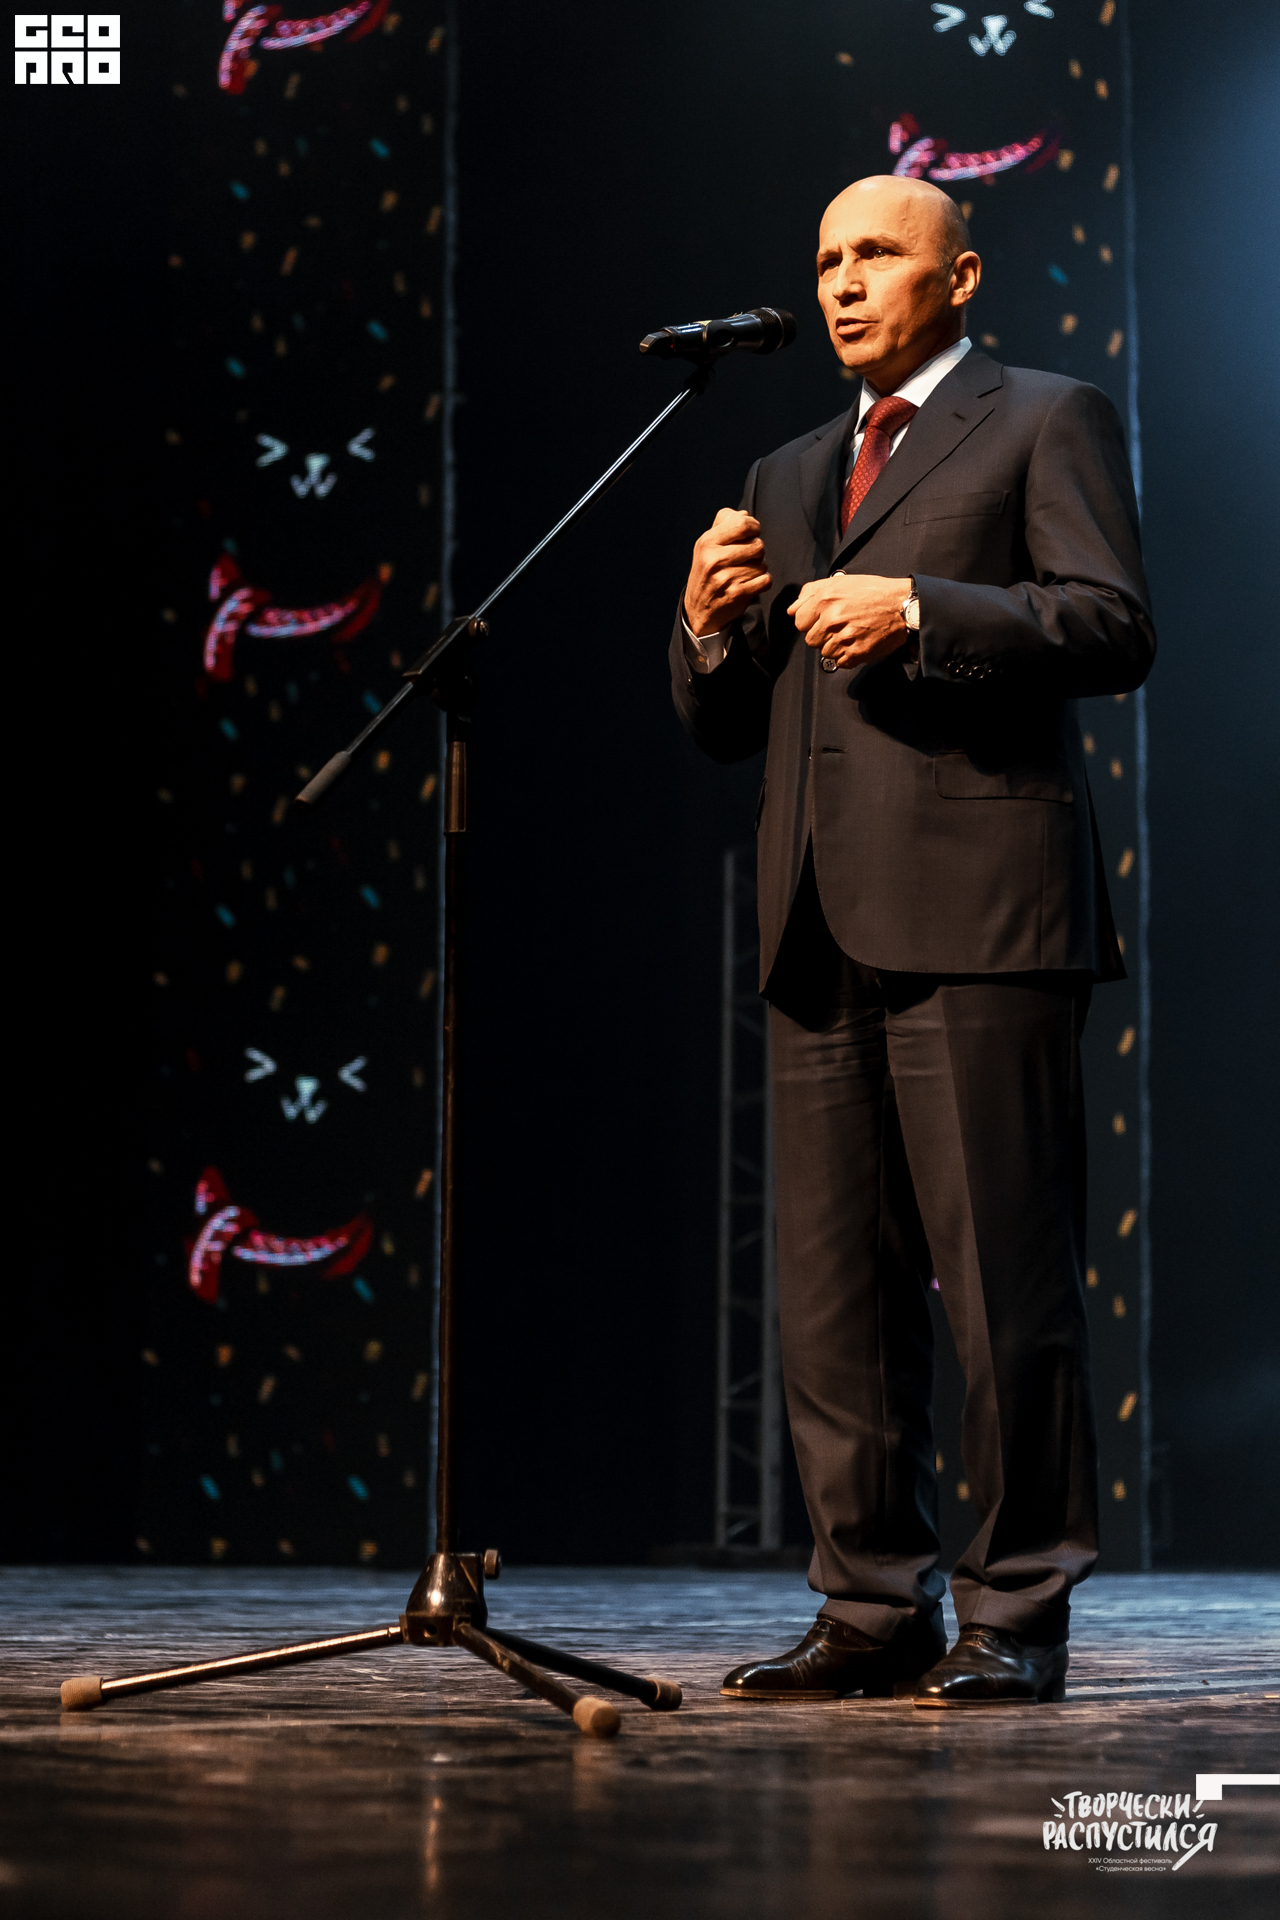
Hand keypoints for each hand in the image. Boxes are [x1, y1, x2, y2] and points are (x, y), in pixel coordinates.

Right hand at [683, 509, 771, 636]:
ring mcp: (725, 578)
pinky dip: (763, 582)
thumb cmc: (707, 573)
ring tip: (746, 573)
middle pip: (757, 544)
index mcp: (707, 543)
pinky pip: (765, 580)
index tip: (753, 533)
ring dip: (759, 568)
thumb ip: (724, 525)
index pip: (743, 523)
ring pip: (762, 564)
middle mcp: (714, 559)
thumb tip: (744, 513)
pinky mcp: (737, 594)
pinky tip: (751, 584)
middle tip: (748, 558)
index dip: (754, 527)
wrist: (699, 610)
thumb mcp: (707, 546)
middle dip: (758, 551)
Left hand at [787, 574, 911, 669]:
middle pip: (811, 640)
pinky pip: (840, 662)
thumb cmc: (874, 592)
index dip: (810, 622)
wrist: (903, 605)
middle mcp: (832, 619)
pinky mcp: (856, 653)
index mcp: (825, 600)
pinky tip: (857, 642)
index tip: (822, 620)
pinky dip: (847, 656)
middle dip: (822, 635)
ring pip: (825, 652)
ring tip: (851, 633)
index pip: (799, 622)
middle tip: (840, 626)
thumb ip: (811, 592)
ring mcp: (844, 638)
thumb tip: (793, 608)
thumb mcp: (840, 582)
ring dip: (835, 646)